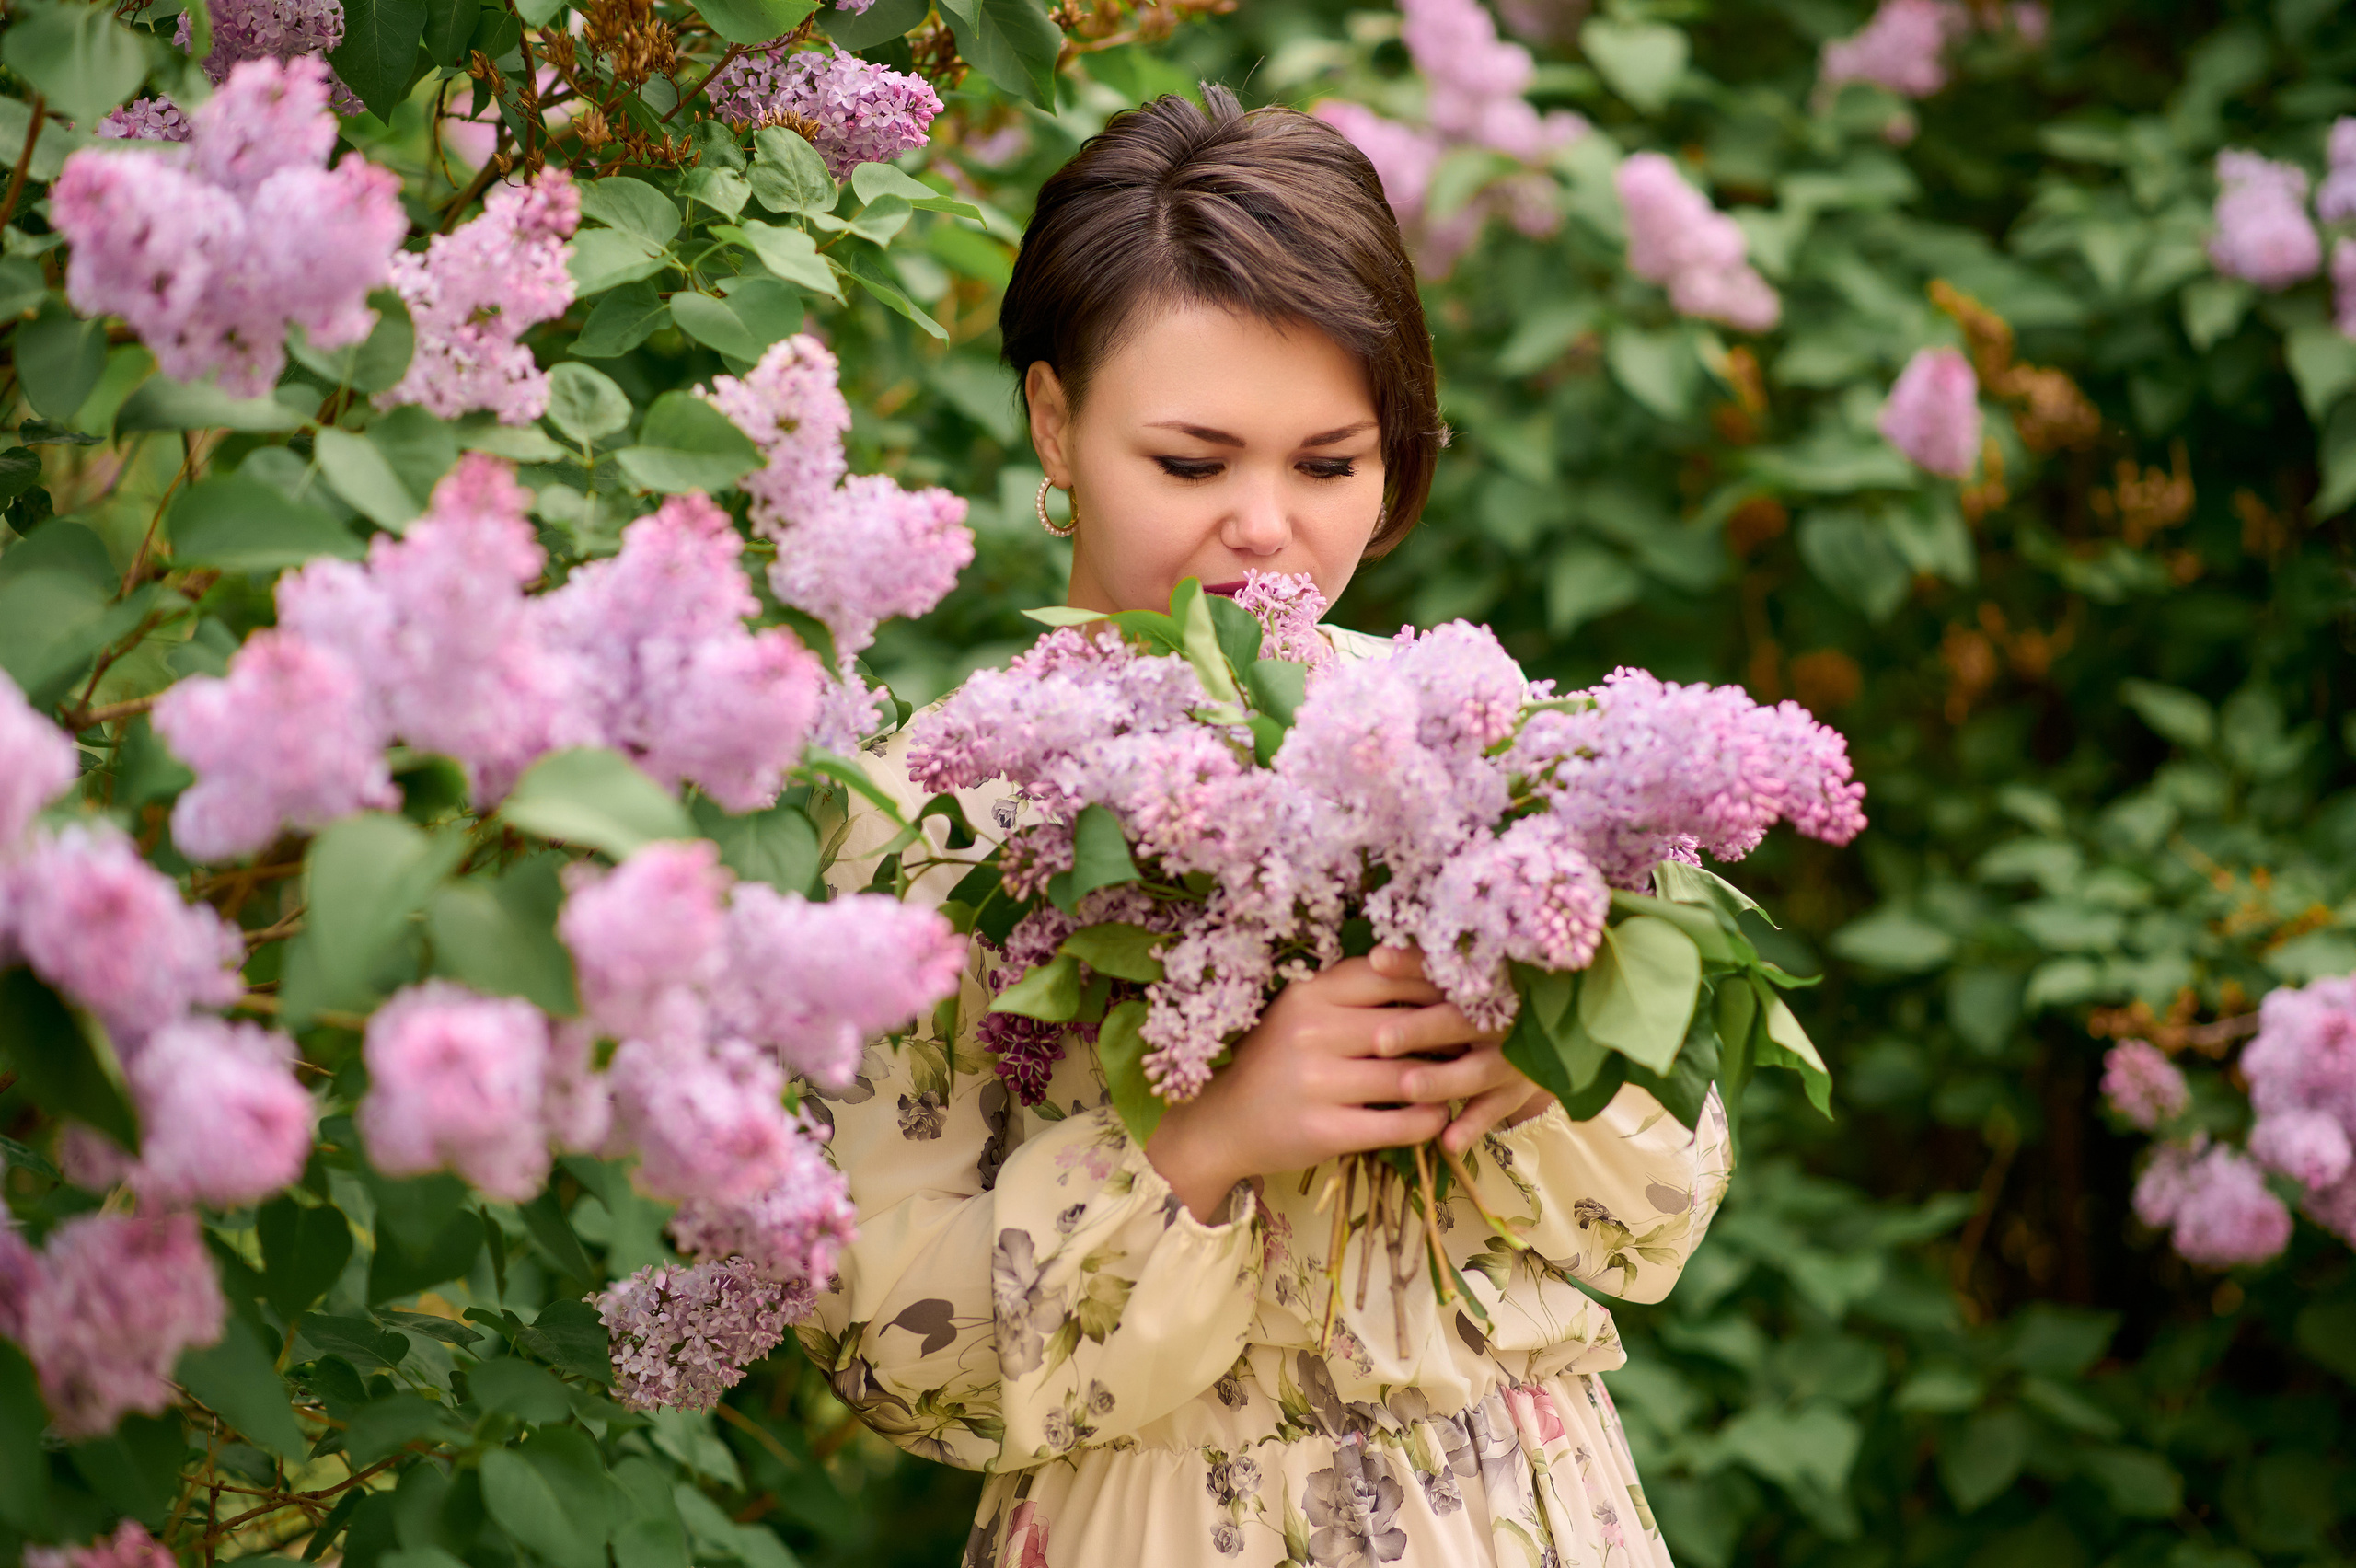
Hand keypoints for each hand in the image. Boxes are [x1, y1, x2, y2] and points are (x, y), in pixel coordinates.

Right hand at [1143, 946, 1503, 1220]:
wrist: (1223, 1122)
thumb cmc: (1274, 1061)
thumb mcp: (1302, 1013)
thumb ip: (1353, 993)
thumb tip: (1431, 975)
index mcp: (1308, 995)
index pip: (1387, 976)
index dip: (1433, 984)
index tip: (1467, 991)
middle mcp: (1310, 1032)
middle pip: (1406, 1026)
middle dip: (1451, 1033)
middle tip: (1484, 1037)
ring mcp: (1316, 1083)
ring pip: (1409, 1076)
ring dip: (1447, 1080)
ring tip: (1468, 1077)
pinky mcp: (1323, 1131)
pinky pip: (1397, 1124)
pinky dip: (1428, 1120)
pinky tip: (1439, 1116)